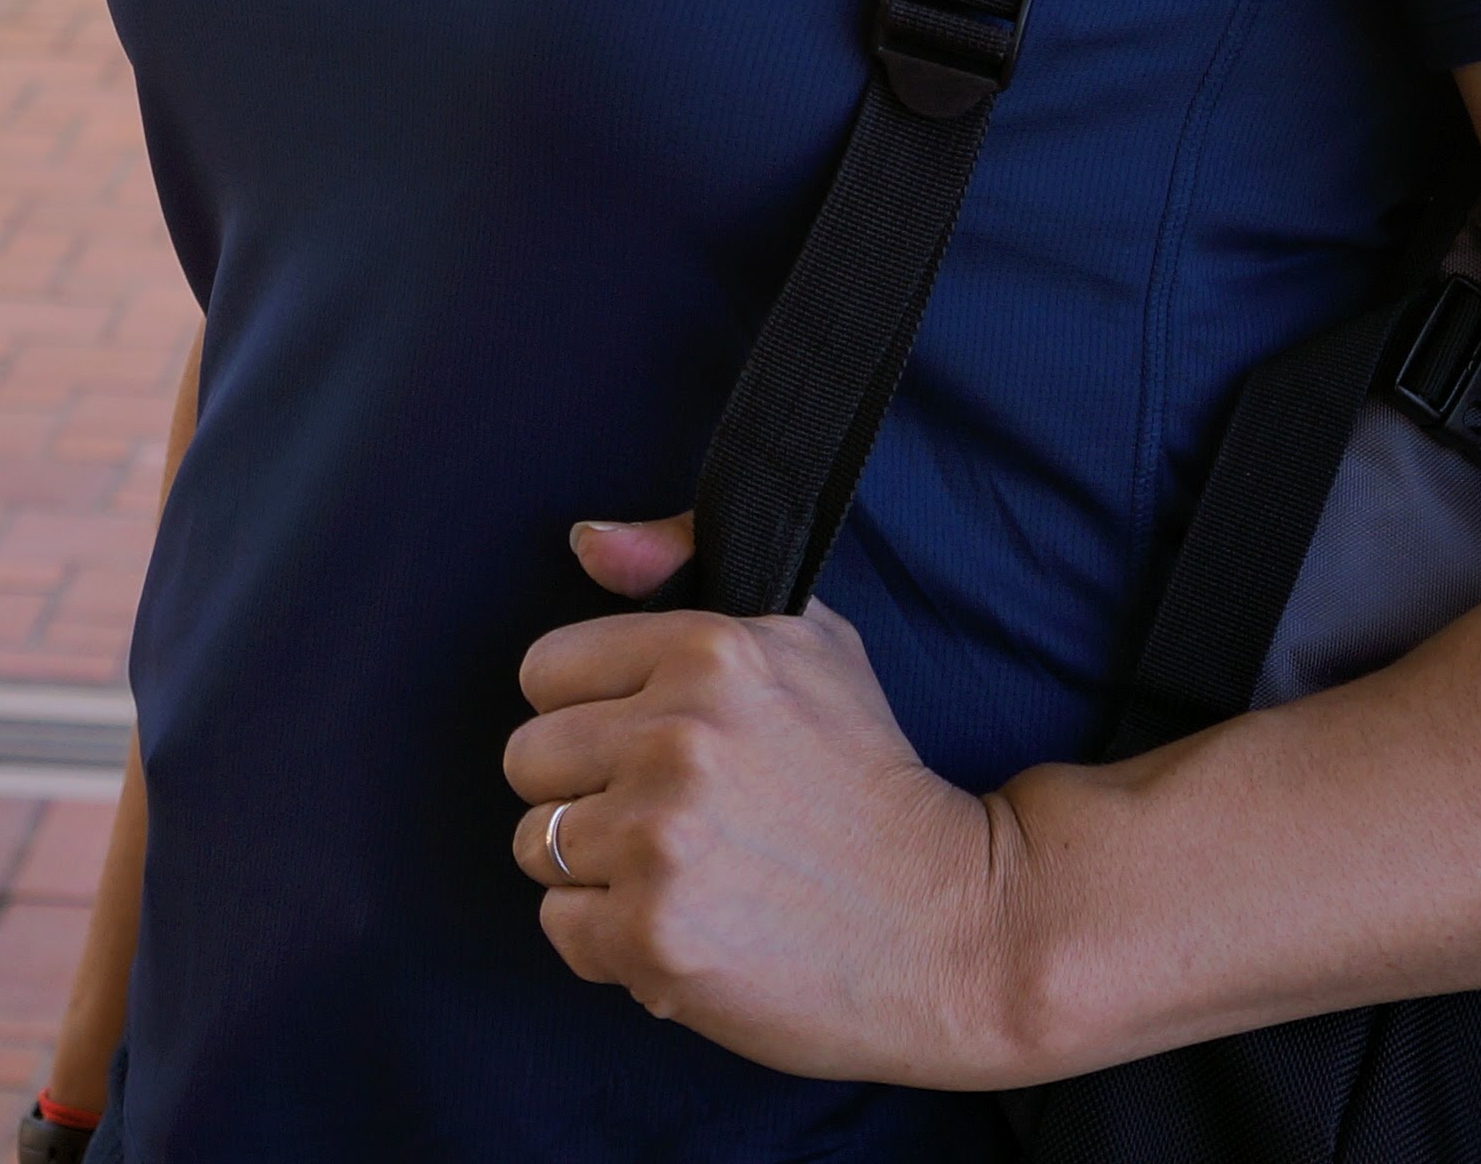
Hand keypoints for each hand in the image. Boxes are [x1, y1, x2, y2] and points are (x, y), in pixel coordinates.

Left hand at [502, 513, 1036, 1083]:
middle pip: (528, 761)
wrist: (951, 925)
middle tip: (667, 820)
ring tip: (686, 874)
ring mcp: (659, 840)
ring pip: (535, 846)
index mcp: (706, 652)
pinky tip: (687, 927)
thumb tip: (588, 540)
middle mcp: (674, 738)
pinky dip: (610, 940)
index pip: (545, 671)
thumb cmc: (870, 781)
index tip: (642, 747)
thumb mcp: (808, 641)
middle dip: (584, 792)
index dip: (588, 714)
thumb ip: (686, 567)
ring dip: (596, 871)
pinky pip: (561, 927)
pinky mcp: (653, 935)